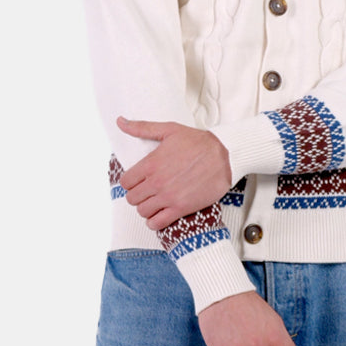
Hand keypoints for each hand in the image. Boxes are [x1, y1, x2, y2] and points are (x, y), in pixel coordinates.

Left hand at [117, 118, 231, 229]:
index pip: (125, 182)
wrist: (224, 156)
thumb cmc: (198, 142)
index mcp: (151, 163)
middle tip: (147, 190)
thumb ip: (142, 128)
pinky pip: (157, 223)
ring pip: (142, 212)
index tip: (138, 180)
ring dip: (146, 207)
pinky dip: (155, 222)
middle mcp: (156, 182)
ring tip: (154, 201)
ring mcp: (168, 197)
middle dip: (137, 194)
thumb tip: (120, 121)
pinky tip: (160, 213)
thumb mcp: (169, 130)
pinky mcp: (181, 208)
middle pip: (132, 198)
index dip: (130, 181)